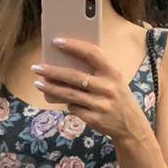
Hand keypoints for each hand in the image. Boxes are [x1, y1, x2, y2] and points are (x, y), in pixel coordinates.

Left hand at [31, 37, 150, 142]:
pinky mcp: (94, 119)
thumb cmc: (117, 97)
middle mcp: (107, 88)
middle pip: (74, 76)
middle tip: (36, 67)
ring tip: (38, 83)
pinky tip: (56, 98)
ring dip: (51, 88)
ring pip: (69, 94)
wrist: (131, 126)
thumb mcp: (114, 80)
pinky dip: (64, 102)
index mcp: (113, 73)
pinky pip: (73, 108)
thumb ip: (96, 71)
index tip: (56, 41)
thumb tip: (65, 62)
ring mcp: (101, 105)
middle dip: (52, 71)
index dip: (74, 46)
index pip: (92, 54)